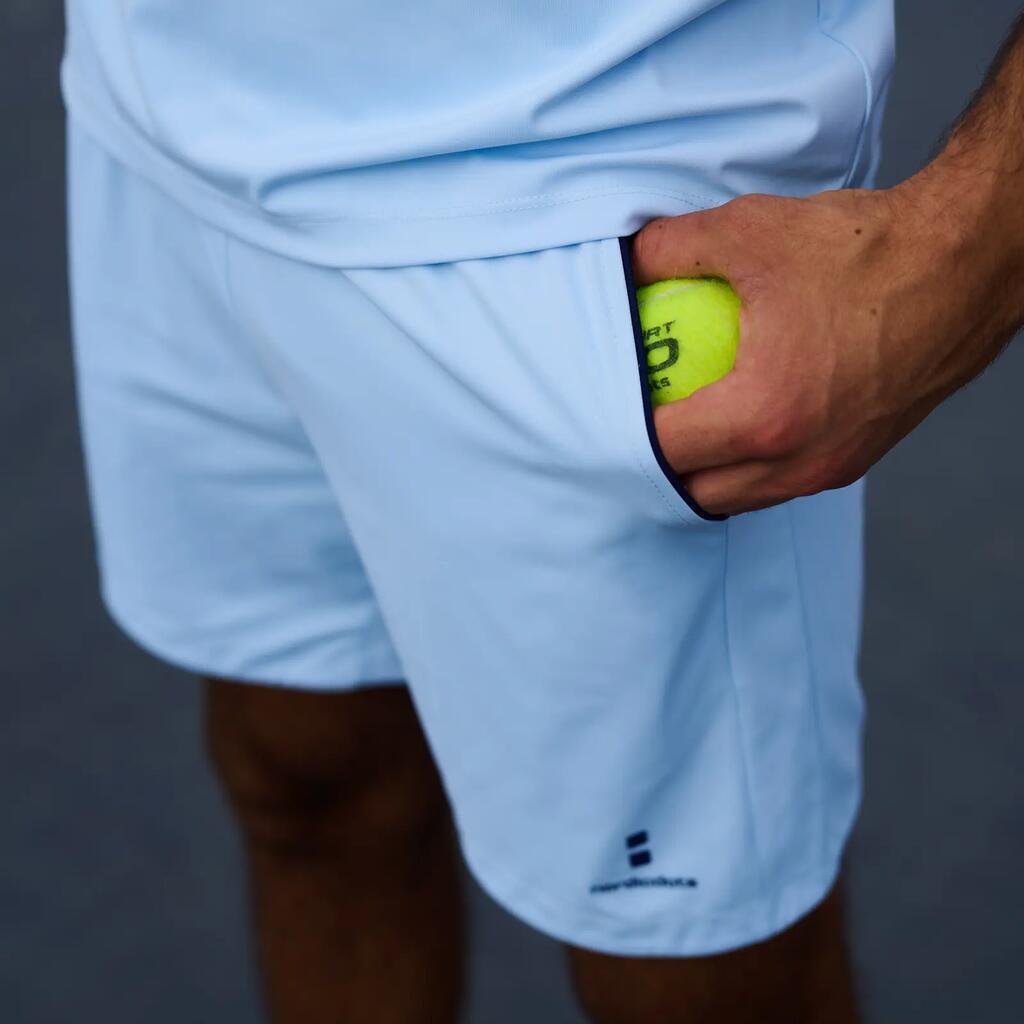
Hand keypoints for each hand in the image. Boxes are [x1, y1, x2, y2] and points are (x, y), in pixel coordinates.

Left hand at [630, 183, 1017, 515]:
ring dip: (705, 474)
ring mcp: (832, 466)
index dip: (622, 432)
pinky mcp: (858, 460)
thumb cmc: (863, 248)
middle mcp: (799, 459)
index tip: (609, 404)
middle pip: (696, 491)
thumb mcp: (749, 231)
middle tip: (640, 421)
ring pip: (741, 497)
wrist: (966, 264)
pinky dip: (750, 467)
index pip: (663, 450)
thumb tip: (628, 260)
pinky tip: (740, 423)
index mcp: (764, 414)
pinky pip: (782, 483)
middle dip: (658, 466)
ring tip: (683, 428)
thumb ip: (672, 249)